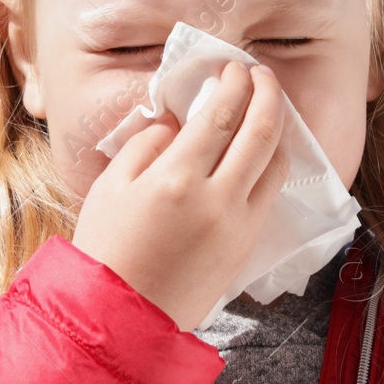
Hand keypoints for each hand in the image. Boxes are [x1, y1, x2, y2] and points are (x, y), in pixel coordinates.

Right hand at [71, 60, 291, 331]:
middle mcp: (217, 200)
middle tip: (261, 75)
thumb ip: (147, 145)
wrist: (122, 317)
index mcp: (176, 180)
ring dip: (277, 129)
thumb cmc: (107, 249)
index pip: (221, 116)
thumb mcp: (112, 187)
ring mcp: (238, 225)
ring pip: (276, 165)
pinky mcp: (246, 246)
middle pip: (260, 133)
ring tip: (266, 109)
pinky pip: (268, 194)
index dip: (233, 84)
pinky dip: (270, 165)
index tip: (234, 66)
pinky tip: (259, 153)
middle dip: (267, 94)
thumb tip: (178, 123)